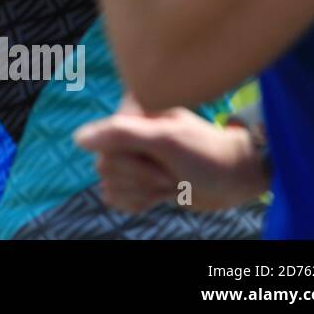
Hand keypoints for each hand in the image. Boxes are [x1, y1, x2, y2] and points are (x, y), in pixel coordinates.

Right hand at [74, 98, 268, 213]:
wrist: (237, 180)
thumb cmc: (208, 156)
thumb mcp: (166, 140)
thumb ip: (119, 134)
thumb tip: (77, 139)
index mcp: (131, 111)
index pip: (104, 141)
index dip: (133, 158)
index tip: (162, 157)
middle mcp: (127, 131)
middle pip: (106, 166)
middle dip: (141, 178)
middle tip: (171, 173)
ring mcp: (131, 156)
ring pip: (110, 183)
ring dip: (144, 191)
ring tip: (172, 183)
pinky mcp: (136, 179)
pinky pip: (116, 198)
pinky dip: (139, 202)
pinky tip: (162, 194)